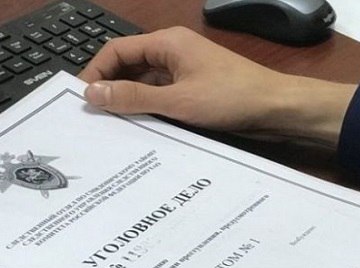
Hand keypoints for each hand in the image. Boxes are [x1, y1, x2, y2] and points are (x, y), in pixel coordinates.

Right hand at [79, 27, 356, 147]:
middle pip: (132, 68)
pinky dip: (154, 112)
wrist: (277, 109)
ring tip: (113, 130)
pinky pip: (167, 98)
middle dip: (113, 90)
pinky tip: (144, 132)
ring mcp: (188, 73)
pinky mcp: (199, 91)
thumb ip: (134, 98)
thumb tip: (91, 94)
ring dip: (134, 104)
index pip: (118, 51)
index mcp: (168, 43)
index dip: (96, 72)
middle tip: (94, 120)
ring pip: (150, 86)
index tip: (82, 100)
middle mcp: (176, 54)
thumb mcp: (178, 101)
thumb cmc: (230, 98)